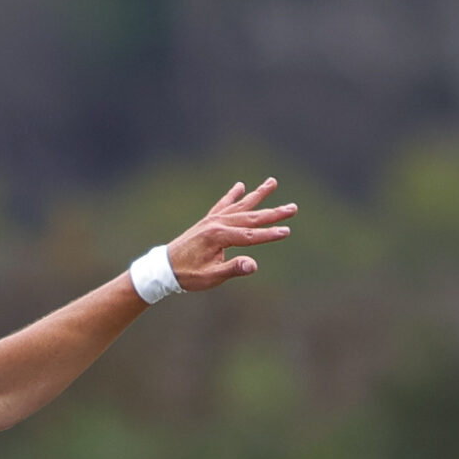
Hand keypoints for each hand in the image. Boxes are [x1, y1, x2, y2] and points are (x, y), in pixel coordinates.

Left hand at [163, 178, 294, 292]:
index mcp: (219, 236)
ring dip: (258, 195)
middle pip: (251, 217)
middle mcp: (217, 223)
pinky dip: (232, 195)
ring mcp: (212, 220)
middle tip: (293, 208)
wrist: (164, 268)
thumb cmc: (188, 275)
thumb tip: (253, 265)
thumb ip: (233, 268)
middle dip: (273, 213)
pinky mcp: (207, 221)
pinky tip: (240, 186)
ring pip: (240, 206)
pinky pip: (223, 205)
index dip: (269, 235)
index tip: (287, 231)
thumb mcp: (211, 277)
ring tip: (272, 182)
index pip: (250, 235)